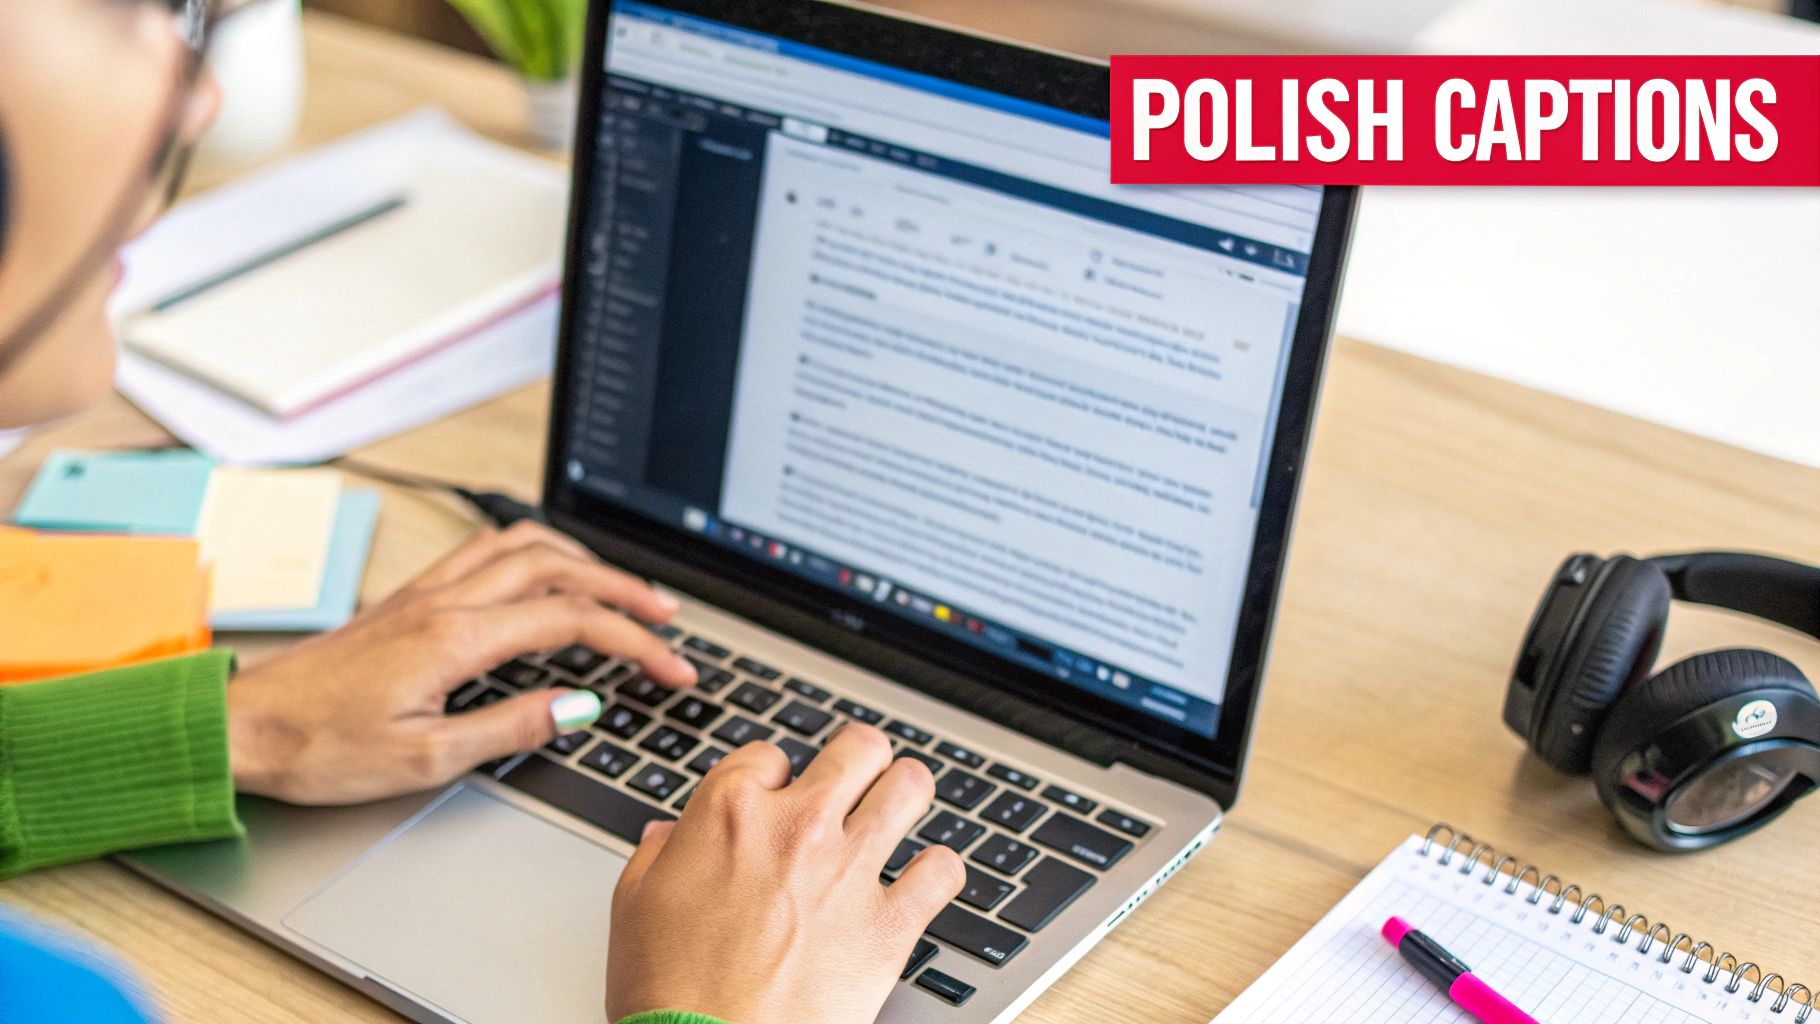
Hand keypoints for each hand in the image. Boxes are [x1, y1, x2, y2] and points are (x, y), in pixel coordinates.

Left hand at [226, 521, 697, 804]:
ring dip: (584, 561)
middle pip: (560, 568)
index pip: (573, 622)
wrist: (242, 726)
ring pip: (523, 545)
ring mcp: (425, 592)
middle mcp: (444, 601)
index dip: (635, 643)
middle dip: (626, 589)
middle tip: (668, 617)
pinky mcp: (410, 599)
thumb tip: (578, 706)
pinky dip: (537, 553)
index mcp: (456, 639)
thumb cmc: (319, 747)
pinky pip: (487, 551)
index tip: (671, 670)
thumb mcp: (425, 758)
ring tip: (622, 590)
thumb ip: (510, 726)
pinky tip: (547, 573)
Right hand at [607, 724, 966, 1023]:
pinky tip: (926, 877)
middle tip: (857, 777)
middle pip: (857, 749)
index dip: (774, 776)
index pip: (771, 754)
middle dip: (858, 759)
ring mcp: (850, 870)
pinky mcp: (889, 924)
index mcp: (731, 811)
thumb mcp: (635, 906)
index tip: (776, 797)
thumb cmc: (665, 990)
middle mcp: (798, 826)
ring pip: (910, 787)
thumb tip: (667, 836)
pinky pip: (943, 871)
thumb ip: (657, 856)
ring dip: (906, 792)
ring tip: (901, 803)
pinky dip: (939, 870)